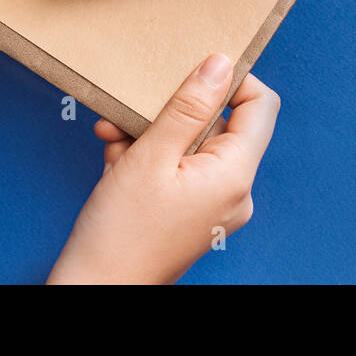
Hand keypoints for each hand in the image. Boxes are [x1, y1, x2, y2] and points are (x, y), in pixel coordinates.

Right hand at [48, 53, 280, 283]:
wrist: (95, 292)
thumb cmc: (120, 233)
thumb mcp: (151, 155)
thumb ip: (188, 106)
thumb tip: (221, 63)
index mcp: (235, 174)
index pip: (260, 106)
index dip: (233, 79)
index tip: (192, 68)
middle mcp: (234, 191)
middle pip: (218, 125)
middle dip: (170, 112)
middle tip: (130, 111)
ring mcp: (214, 205)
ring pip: (189, 146)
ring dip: (149, 136)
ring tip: (114, 143)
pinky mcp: (192, 214)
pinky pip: (179, 170)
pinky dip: (147, 160)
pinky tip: (116, 163)